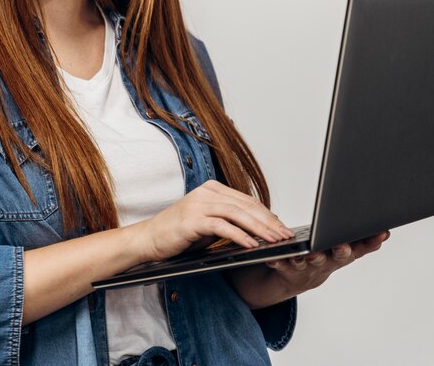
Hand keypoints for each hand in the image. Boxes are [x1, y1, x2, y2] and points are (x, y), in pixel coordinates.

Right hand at [131, 180, 294, 261]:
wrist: (148, 240)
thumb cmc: (178, 234)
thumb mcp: (208, 224)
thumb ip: (228, 221)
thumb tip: (258, 229)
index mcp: (212, 189)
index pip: (247, 200)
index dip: (267, 214)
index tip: (282, 227)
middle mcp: (207, 192)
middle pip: (245, 205)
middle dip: (268, 222)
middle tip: (285, 236)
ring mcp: (198, 204)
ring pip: (237, 214)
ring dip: (259, 229)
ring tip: (274, 241)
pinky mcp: (192, 219)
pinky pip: (222, 226)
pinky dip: (239, 235)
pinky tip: (251, 245)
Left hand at [227, 232, 389, 309]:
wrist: (296, 279)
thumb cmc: (322, 254)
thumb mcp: (342, 245)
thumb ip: (358, 236)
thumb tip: (376, 214)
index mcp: (342, 253)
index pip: (362, 247)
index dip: (372, 241)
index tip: (381, 233)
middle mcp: (328, 262)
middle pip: (337, 256)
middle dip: (341, 250)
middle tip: (342, 244)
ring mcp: (308, 268)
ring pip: (310, 262)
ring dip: (310, 257)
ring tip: (309, 252)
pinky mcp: (287, 270)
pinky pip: (282, 264)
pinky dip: (279, 260)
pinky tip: (274, 256)